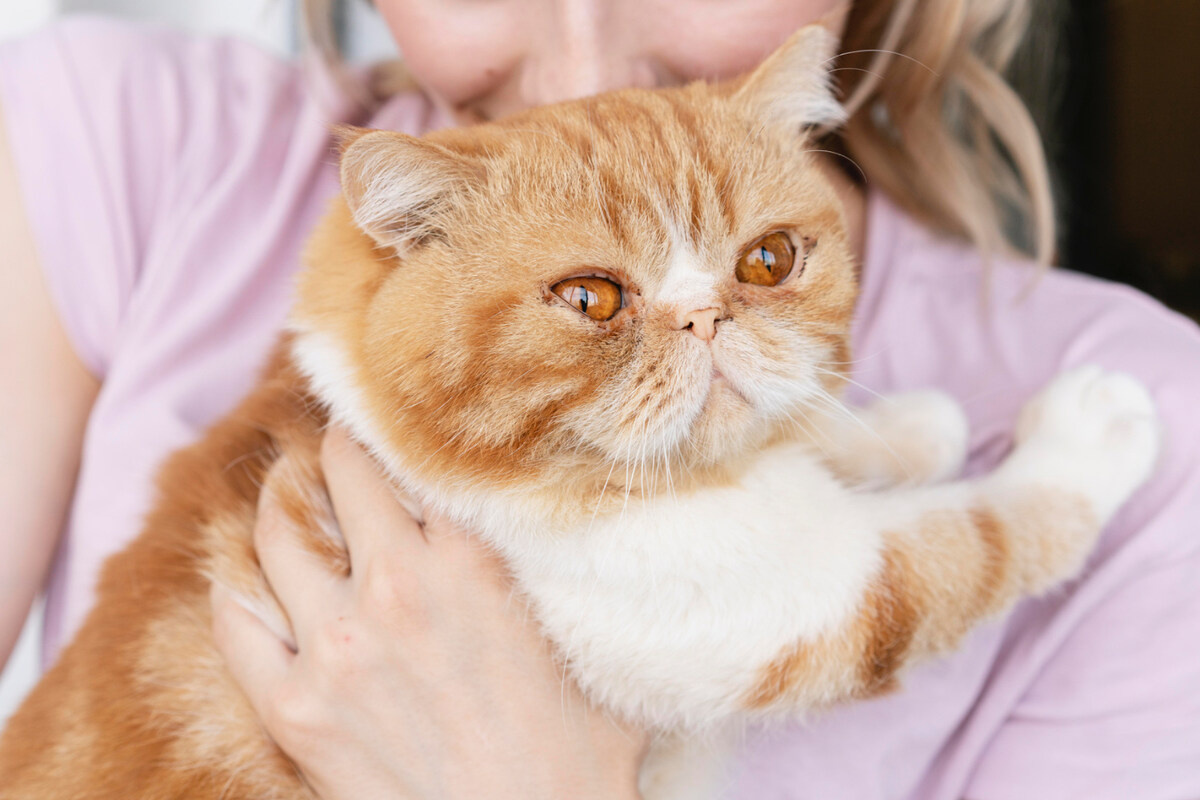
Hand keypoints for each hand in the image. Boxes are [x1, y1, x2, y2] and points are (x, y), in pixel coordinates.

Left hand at [211, 427, 646, 799]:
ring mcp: (334, 647)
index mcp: (470, 563)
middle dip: (332, 451)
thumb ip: (560, 578)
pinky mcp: (293, 707)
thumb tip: (575, 535)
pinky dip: (237, 594)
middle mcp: (394, 588)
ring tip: (284, 494)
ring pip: (276, 536)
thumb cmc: (572, 759)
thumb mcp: (585, 645)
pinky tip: (246, 583)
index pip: (412, 462)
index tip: (388, 425)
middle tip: (330, 445)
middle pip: (338, 475)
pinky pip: (236, 625)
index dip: (396, 434)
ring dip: (278, 505)